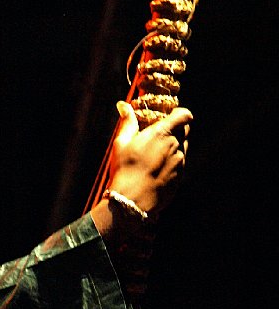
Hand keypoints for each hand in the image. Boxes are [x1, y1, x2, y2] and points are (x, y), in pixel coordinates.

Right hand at [111, 100, 190, 215]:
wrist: (132, 202)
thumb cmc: (125, 171)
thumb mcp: (121, 143)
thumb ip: (127, 122)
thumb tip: (123, 105)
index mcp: (163, 133)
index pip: (185, 115)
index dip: (180, 113)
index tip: (171, 116)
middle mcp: (176, 146)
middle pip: (186, 130)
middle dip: (176, 129)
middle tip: (160, 136)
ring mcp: (179, 163)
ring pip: (182, 148)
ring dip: (173, 147)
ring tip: (154, 156)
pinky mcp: (179, 178)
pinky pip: (179, 165)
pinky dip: (171, 163)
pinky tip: (155, 170)